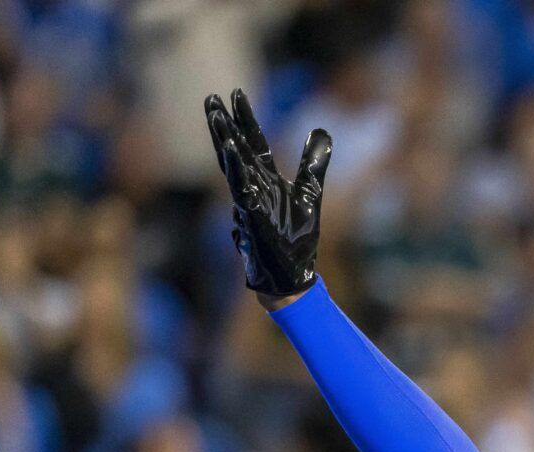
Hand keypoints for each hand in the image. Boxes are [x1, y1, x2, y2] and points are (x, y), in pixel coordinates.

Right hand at [203, 88, 331, 301]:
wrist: (291, 277)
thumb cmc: (296, 239)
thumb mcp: (310, 194)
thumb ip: (313, 163)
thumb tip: (322, 131)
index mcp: (266, 181)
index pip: (253, 143)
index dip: (245, 119)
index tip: (235, 93)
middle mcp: (254, 188)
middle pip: (236, 150)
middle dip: (225, 124)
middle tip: (211, 98)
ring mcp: (250, 202)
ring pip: (233, 167)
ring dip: (224, 140)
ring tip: (215, 116)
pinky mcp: (252, 217)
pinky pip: (241, 191)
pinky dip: (237, 171)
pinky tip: (230, 151)